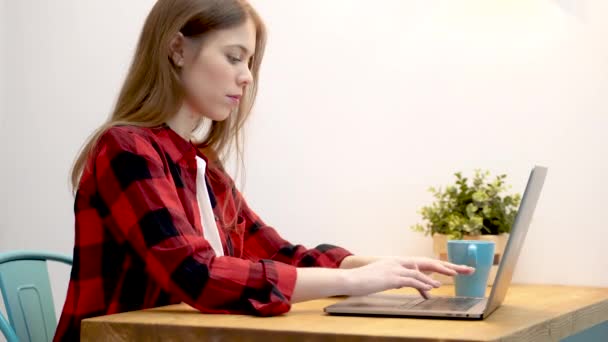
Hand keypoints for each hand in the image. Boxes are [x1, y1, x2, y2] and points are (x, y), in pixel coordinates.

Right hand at [340, 255, 474, 298]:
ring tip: (455, 276)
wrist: (350, 279)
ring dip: (440, 273)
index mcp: (399, 262)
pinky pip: (412, 279)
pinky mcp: (392, 277)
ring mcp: (396, 268)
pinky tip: (433, 287)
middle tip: (466, 269)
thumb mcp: (385, 280)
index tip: (456, 269)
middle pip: (429, 263)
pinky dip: (424, 283)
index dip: (441, 266)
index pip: (424, 263)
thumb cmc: (365, 281)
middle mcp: (400, 262)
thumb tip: (413, 286)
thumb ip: (400, 281)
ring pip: (423, 270)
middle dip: (449, 266)